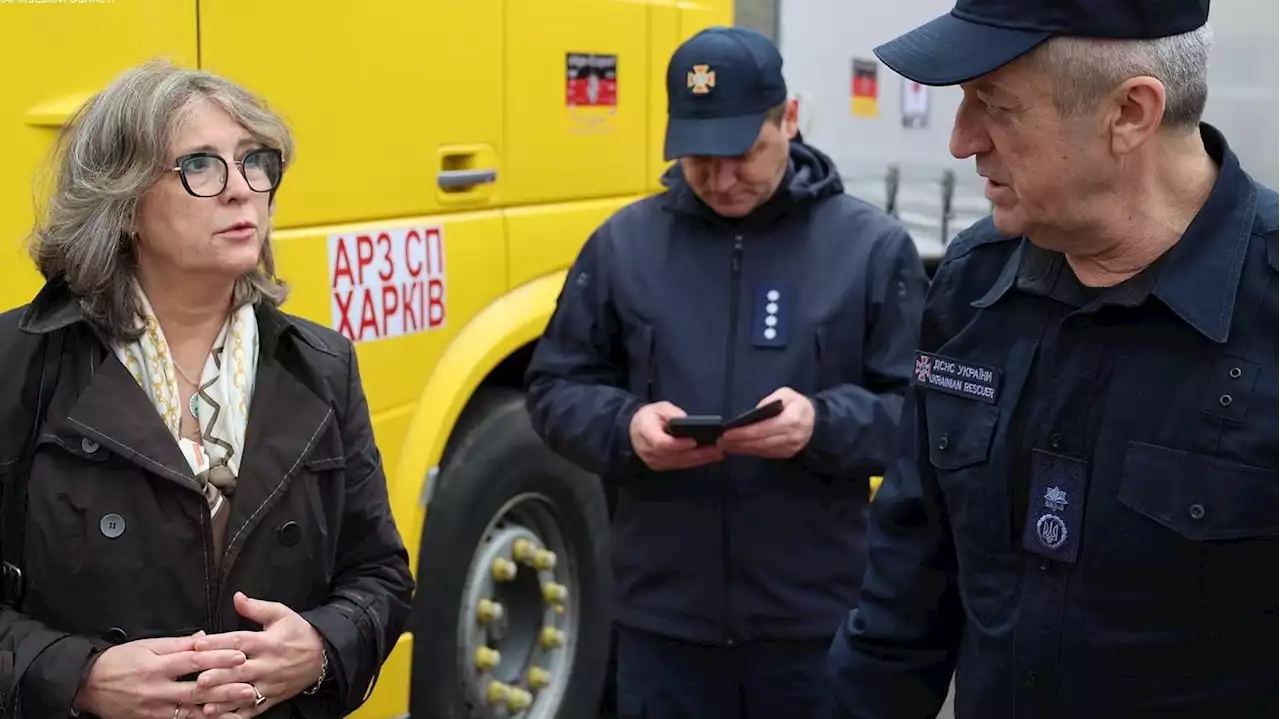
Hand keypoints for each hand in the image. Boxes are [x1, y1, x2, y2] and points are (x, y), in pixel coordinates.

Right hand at [72, 632, 250, 718]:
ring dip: (218, 710)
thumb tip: (205, 638)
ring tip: (241, 708)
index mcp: (157, 665)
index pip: (193, 661)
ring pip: (191, 711)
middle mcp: (157, 689)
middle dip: (225, 689)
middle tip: (249, 687)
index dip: (218, 658)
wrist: (86, 685)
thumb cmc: (119, 661)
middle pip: (196, 690)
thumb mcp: (146, 645)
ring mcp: (154, 709)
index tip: (240, 655)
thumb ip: (177, 643)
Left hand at [192, 592, 325, 716]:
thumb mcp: (281, 614)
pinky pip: (252, 709)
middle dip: (218, 675)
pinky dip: (235, 714)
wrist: (323, 656)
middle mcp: (267, 664)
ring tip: (204, 702)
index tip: (198, 644)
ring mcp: (269, 684)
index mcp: (267, 642)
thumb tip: (237, 597)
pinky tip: (219, 716)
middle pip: (239, 670)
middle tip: (198, 678)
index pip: (240, 641)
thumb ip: (257, 608)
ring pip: (243, 693)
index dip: (218, 643)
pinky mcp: (271, 698)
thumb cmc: (298, 633)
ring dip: (223, 699)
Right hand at [629, 401, 724, 470]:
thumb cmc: (649, 417)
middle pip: (674, 456)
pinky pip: (679, 466)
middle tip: (716, 449)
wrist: (635, 430)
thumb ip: (671, 413)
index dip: (678, 444)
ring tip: (717, 453)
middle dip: (696, 454)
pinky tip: (708, 457)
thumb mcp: (659, 407)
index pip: (661, 443)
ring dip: (699, 459)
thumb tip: (686, 421)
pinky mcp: (660, 466)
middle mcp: (648, 450)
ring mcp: (653, 461)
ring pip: (678, 463)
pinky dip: (694, 462)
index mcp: (644, 431)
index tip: (694, 441)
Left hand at [717, 388, 815, 458]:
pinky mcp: (786, 454)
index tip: (727, 433)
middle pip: (760, 442)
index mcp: (790, 420)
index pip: (763, 429)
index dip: (744, 433)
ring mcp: (788, 448)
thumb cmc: (799, 405)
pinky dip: (750, 451)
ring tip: (725, 446)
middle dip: (739, 443)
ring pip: (761, 450)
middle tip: (720, 442)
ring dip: (742, 449)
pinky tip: (739, 448)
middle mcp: (790, 437)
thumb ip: (770, 401)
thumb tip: (753, 413)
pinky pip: (765, 454)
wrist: (816, 422)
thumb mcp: (786, 394)